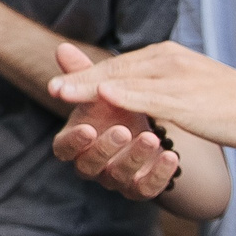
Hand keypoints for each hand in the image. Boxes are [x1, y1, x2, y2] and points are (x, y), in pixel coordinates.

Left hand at [50, 40, 235, 153]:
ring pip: (125, 81)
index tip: (62, 81)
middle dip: (81, 79)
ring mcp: (177, 77)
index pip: (120, 67)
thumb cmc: (230, 105)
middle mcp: (168, 60)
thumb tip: (136, 93)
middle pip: (115, 70)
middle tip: (51, 86)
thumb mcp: (189, 87)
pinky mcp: (187, 97)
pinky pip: (149, 96)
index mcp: (167, 57)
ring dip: (89, 86)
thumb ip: (159, 86)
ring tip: (60, 92)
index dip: (89, 75)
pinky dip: (125, 97)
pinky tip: (104, 99)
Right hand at [51, 44, 183, 200]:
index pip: (63, 148)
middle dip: (105, 148)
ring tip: (153, 137)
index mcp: (76, 141)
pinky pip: (147, 188)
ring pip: (118, 176)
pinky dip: (159, 174)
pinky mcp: (141, 186)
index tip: (88, 127)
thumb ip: (85, 74)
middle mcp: (91, 163)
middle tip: (123, 130)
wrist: (151, 124)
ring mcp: (116, 178)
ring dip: (134, 156)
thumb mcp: (104, 89)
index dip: (74, 141)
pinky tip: (172, 156)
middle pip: (88, 165)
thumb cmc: (117, 106)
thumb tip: (63, 47)